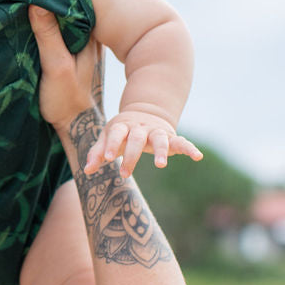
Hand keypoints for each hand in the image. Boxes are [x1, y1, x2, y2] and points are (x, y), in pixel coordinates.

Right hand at [29, 6, 104, 128]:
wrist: (75, 125)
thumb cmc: (67, 98)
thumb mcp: (56, 66)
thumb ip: (49, 36)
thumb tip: (37, 2)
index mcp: (90, 34)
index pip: (73, 1)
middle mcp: (87, 34)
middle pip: (66, 7)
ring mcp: (78, 43)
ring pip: (60, 18)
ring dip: (42, 10)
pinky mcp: (67, 51)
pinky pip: (55, 30)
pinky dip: (42, 24)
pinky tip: (26, 19)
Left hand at [83, 110, 203, 177]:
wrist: (145, 111)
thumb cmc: (121, 131)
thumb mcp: (108, 138)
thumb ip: (97, 153)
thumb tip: (87, 171)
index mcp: (123, 126)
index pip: (116, 133)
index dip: (111, 144)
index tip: (106, 158)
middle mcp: (141, 127)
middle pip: (136, 138)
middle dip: (131, 155)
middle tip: (125, 173)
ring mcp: (157, 131)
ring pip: (159, 138)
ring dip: (160, 151)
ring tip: (161, 165)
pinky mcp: (171, 137)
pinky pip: (182, 141)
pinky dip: (190, 148)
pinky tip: (197, 156)